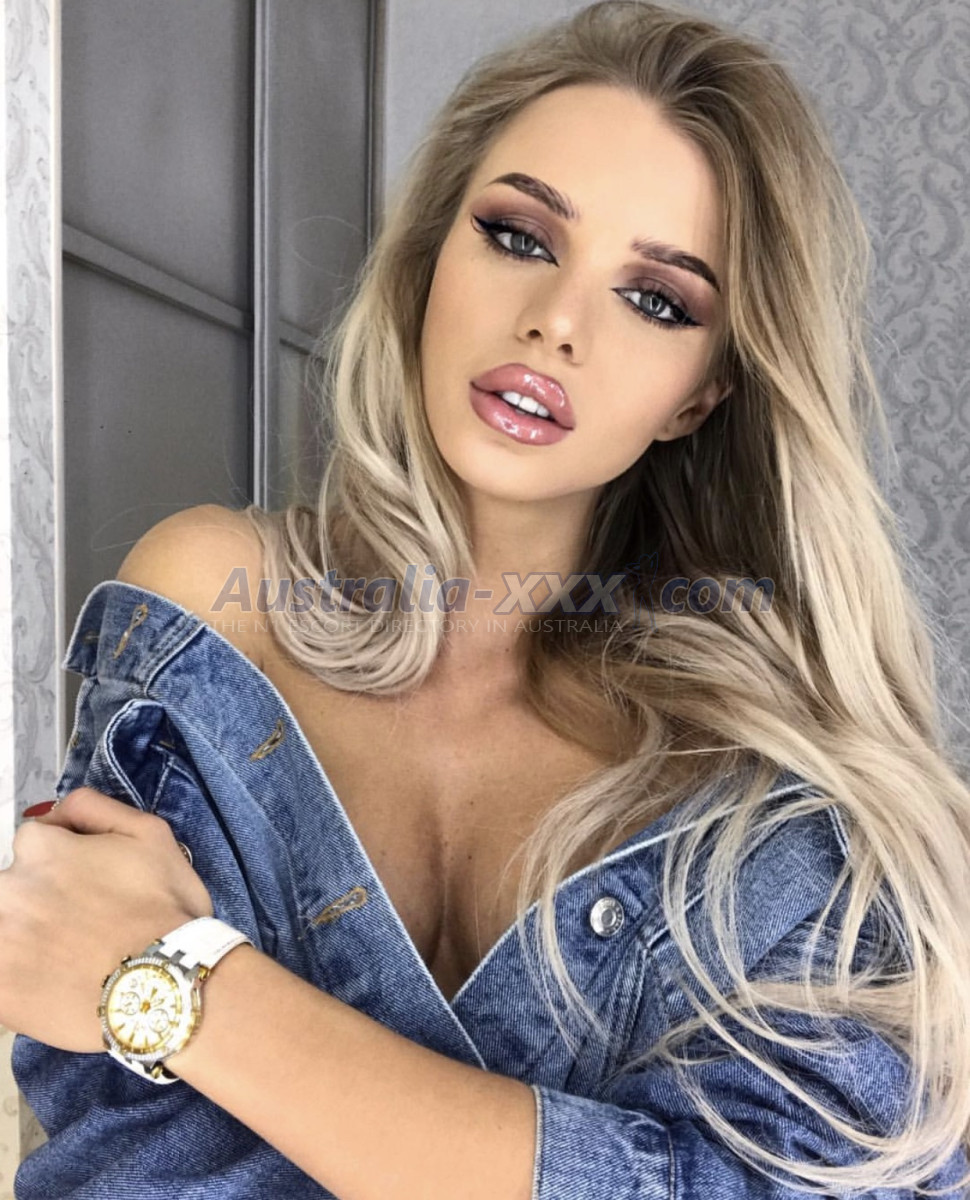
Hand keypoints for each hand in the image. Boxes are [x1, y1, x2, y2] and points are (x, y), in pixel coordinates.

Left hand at [0, 787, 212, 1052]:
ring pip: (9, 931)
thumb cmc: (164, 907)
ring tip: (70, 959)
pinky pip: (4, 975)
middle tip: (84, 926)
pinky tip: (57, 985)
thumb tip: (55, 810)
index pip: (35, 842)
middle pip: (16, 888)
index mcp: (38, 848)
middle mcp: (7, 890)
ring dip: (30, 938)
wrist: (166, 988)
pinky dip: (23, 978)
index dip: (66, 860)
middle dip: (42, 900)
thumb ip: (94, 807)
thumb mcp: (151, 833)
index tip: (92, 885)